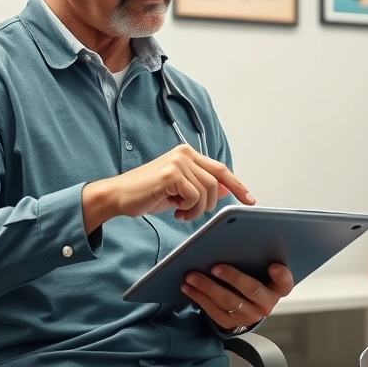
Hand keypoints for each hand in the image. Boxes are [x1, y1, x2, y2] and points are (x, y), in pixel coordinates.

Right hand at [81, 144, 252, 232]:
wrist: (118, 196)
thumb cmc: (146, 194)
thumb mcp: (179, 191)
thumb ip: (201, 186)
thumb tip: (226, 189)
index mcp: (187, 154)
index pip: (220, 169)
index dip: (237, 185)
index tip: (249, 200)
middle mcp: (185, 153)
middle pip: (216, 183)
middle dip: (209, 205)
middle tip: (190, 213)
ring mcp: (178, 162)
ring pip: (206, 192)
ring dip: (196, 210)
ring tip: (180, 212)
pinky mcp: (171, 174)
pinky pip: (194, 197)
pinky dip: (187, 210)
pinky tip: (174, 211)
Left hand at [180, 262, 294, 330]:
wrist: (246, 304)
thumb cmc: (253, 276)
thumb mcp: (260, 267)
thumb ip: (257, 255)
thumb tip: (241, 227)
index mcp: (277, 288)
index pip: (285, 283)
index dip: (281, 275)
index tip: (273, 265)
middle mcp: (266, 304)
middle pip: (252, 290)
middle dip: (232, 277)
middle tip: (215, 267)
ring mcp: (249, 315)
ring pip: (228, 301)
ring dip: (207, 287)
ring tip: (192, 276)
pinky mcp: (231, 322)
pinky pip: (214, 311)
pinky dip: (199, 297)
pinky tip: (188, 287)